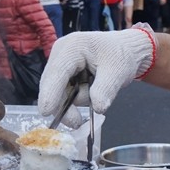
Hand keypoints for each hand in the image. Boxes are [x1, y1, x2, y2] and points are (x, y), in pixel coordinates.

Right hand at [38, 28, 154, 125]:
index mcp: (72, 47)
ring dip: (74, 101)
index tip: (45, 111)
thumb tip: (97, 108)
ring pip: (57, 92)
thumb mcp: (118, 72)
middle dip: (63, 105)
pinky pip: (63, 93)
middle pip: (51, 84)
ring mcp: (59, 63)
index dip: (50, 92)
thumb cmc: (121, 55)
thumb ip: (105, 90)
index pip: (57, 72)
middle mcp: (60, 53)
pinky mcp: (62, 74)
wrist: (125, 50)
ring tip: (96, 94)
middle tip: (77, 122)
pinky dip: (75, 98)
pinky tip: (89, 92)